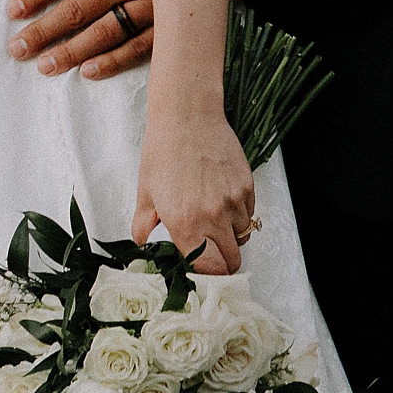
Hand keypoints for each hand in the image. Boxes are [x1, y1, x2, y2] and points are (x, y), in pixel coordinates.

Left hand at [7, 0, 152, 77]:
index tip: (14, 10)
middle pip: (79, 8)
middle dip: (44, 30)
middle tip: (17, 49)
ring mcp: (153, 4)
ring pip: (105, 32)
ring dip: (72, 51)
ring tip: (45, 65)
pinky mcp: (174, 22)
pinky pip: (141, 47)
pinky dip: (115, 60)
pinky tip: (90, 71)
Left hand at [134, 100, 254, 276]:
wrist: (187, 115)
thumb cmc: (163, 151)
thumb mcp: (146, 193)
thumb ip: (144, 228)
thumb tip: (145, 248)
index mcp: (186, 223)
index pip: (209, 272)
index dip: (205, 277)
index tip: (199, 272)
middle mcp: (214, 216)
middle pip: (232, 263)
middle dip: (222, 265)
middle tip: (209, 254)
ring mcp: (234, 202)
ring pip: (241, 238)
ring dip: (230, 238)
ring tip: (212, 219)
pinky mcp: (247, 186)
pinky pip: (248, 214)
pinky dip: (238, 215)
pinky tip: (221, 199)